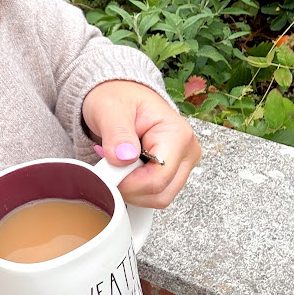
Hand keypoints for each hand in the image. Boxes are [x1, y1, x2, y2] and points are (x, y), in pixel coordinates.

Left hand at [81, 80, 200, 208]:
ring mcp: (182, 165)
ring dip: (131, 189)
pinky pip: (152, 194)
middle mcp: (187, 152)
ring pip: (157, 198)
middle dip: (129, 188)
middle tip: (108, 166)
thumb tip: (124, 157)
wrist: (119, 96)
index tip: (106, 173)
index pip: (158, 178)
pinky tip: (124, 170)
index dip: (129, 183)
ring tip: (116, 163)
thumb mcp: (110, 108)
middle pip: (160, 193)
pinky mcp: (171, 173)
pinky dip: (134, 188)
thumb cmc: (118, 97)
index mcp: (177, 135)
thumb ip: (117, 133)